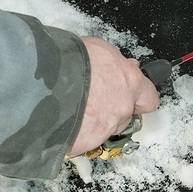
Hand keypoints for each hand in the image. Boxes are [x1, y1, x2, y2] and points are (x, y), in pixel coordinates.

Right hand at [67, 37, 159, 156]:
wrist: (42, 80)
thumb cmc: (68, 60)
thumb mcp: (99, 49)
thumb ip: (115, 62)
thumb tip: (120, 65)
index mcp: (130, 81)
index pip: (150, 97)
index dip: (141, 98)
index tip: (136, 97)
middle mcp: (122, 106)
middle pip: (126, 115)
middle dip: (114, 109)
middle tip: (95, 100)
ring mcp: (106, 126)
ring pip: (106, 128)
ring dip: (94, 121)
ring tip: (74, 108)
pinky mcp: (86, 142)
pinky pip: (84, 140)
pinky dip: (76, 133)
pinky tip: (64, 120)